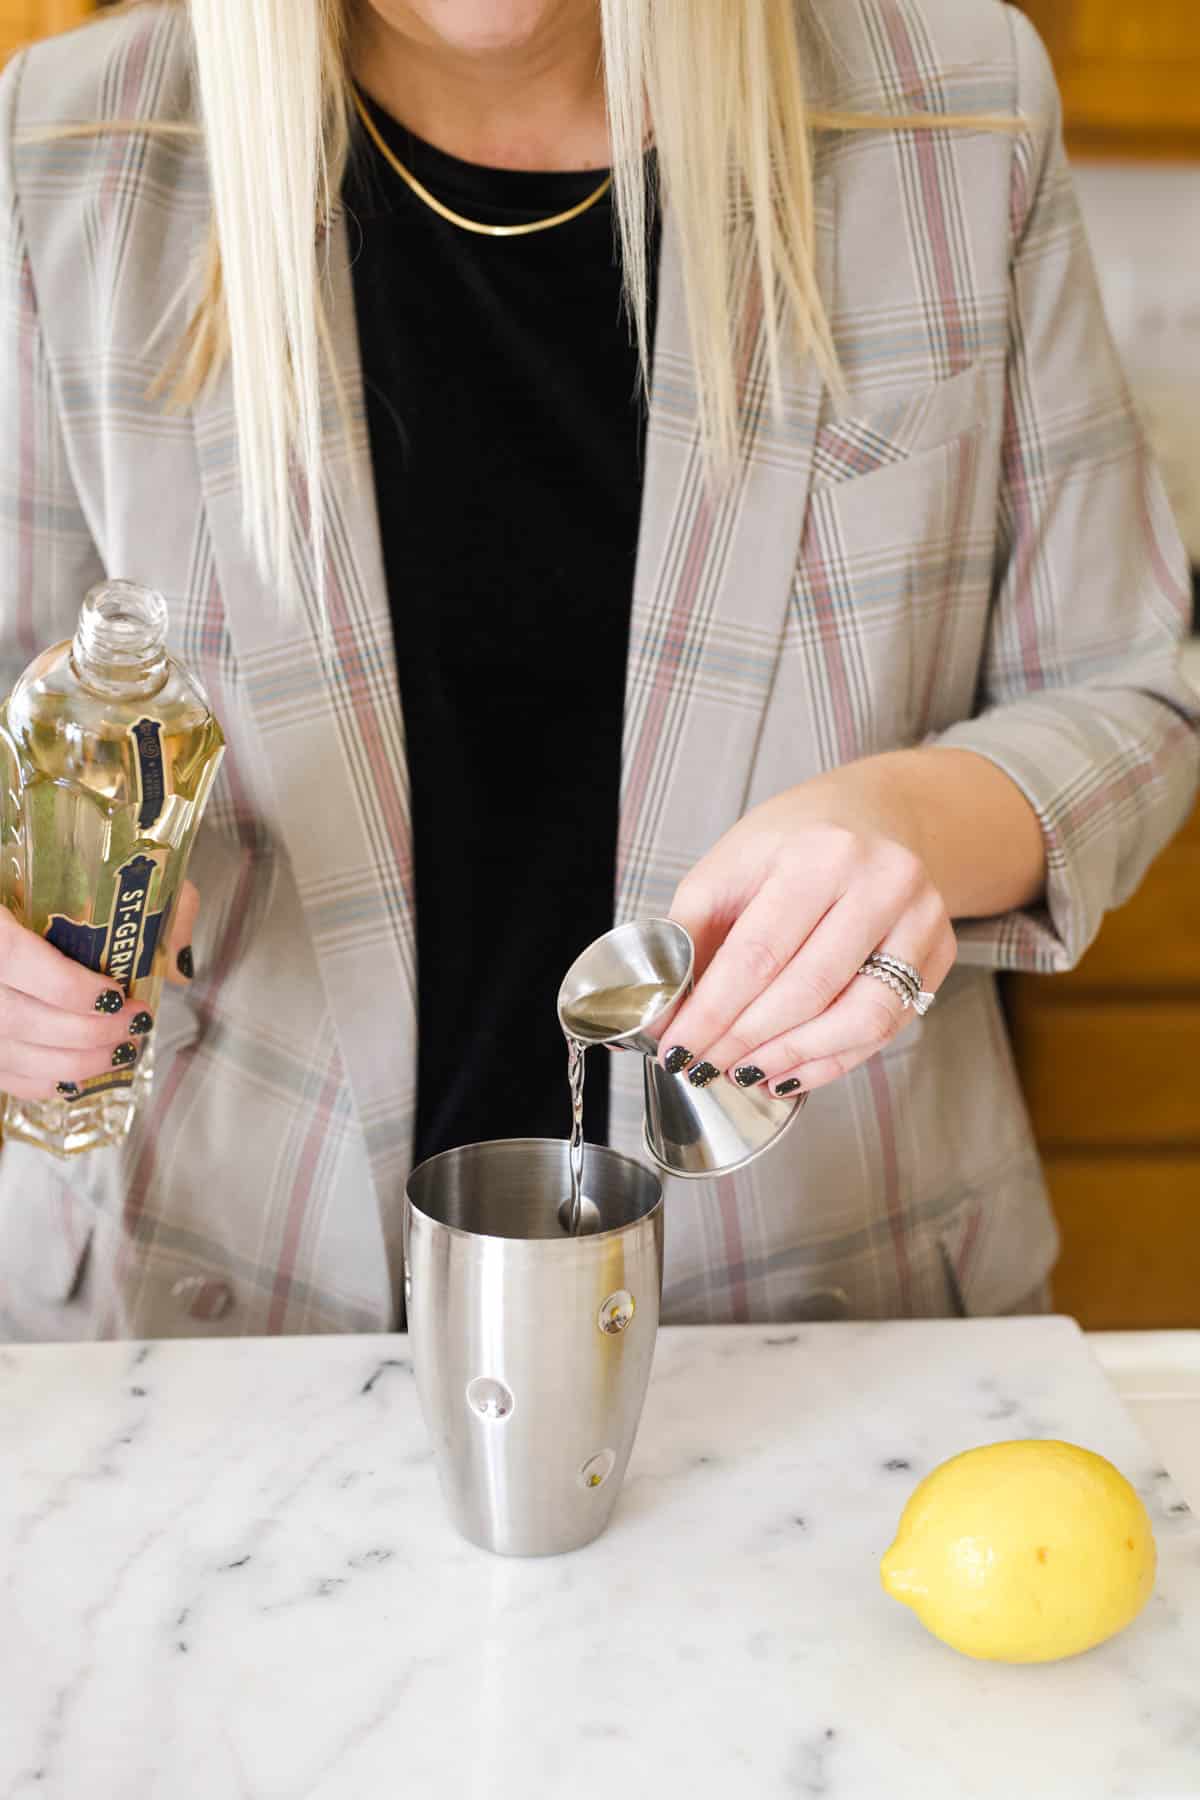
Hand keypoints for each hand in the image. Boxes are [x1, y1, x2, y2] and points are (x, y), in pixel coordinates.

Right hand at [0, 879, 198, 1100]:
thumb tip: (177, 967)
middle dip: (90, 1031)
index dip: (71, 988)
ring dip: (78, 1062)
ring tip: (122, 1048)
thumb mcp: (85, 874)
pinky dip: (50, 1079)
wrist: (8, 891)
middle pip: (21, 1019)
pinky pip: (7, 1075)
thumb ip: (140, 905)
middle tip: (135, 1023)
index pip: (17, 960)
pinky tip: (87, 1070)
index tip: (116, 993)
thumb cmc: (41, 882)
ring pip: (15, 1054)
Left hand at [660, 773, 957, 1096]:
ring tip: (745, 1071)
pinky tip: (789, 1068)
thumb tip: (666, 1013)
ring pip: (860, 1019)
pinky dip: (833, 1059)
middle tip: (705, 1065)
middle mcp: (882, 883)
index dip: (713, 1012)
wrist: (875, 814)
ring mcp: (921, 920)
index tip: (680, 1048)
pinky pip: (887, 1026)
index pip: (758, 953)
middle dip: (746, 1041)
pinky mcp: (939, 953)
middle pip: (808, 990)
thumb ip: (690, 935)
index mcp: (821, 853)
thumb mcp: (727, 866)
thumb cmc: (794, 840)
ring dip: (793, 1057)